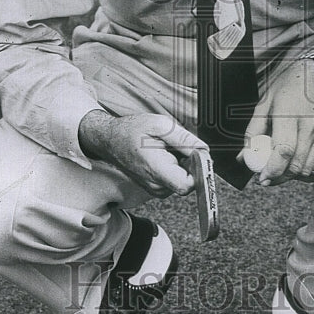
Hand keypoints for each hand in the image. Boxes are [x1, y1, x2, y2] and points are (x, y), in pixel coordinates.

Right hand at [78, 110, 199, 196]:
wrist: (110, 139)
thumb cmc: (131, 131)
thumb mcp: (160, 125)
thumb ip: (185, 139)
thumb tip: (203, 150)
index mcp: (156, 170)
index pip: (187, 185)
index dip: (198, 170)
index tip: (196, 154)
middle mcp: (155, 185)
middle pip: (188, 181)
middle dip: (190, 163)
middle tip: (177, 146)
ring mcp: (155, 189)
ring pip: (182, 180)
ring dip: (182, 164)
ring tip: (167, 149)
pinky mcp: (156, 187)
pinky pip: (174, 179)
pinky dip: (175, 167)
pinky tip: (164, 155)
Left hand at [241, 61, 313, 185]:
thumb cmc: (291, 86)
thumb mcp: (265, 102)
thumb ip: (253, 131)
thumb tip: (244, 155)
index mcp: (290, 115)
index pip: (284, 151)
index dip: (272, 169)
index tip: (261, 177)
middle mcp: (310, 127)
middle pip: (297, 165)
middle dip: (279, 177)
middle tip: (266, 177)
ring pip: (309, 168)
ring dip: (292, 176)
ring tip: (279, 170)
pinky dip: (305, 169)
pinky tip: (294, 163)